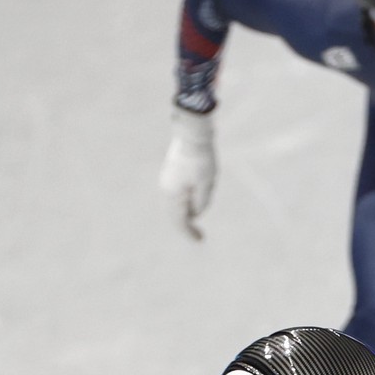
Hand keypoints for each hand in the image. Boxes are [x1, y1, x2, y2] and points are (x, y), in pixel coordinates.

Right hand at [159, 109, 216, 238]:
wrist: (192, 133)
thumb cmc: (201, 158)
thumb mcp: (207, 184)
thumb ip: (202, 202)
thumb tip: (195, 214)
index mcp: (173, 194)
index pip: (180, 221)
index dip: (189, 233)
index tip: (200, 241)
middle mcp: (166, 189)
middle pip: (175, 215)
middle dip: (187, 226)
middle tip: (200, 236)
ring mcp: (167, 180)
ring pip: (176, 204)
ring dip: (187, 213)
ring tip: (199, 213)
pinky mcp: (171, 173)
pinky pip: (177, 194)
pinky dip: (185, 203)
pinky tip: (195, 202)